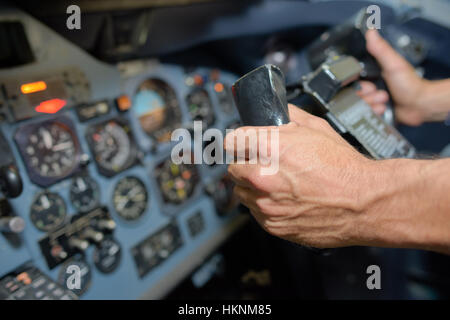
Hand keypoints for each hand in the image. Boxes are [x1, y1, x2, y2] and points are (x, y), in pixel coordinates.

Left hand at [225, 105, 379, 248]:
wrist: (362, 203)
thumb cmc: (343, 167)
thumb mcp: (316, 128)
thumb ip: (289, 117)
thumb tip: (276, 113)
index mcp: (267, 148)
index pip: (230, 141)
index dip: (239, 142)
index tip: (244, 145)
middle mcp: (261, 177)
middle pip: (233, 168)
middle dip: (245, 164)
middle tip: (264, 164)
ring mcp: (265, 204)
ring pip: (241, 192)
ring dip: (252, 187)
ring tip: (277, 184)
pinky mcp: (272, 224)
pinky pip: (255, 212)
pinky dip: (264, 206)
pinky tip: (284, 199)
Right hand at [358, 29, 429, 125]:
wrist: (419, 105)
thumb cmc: (410, 84)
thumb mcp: (393, 64)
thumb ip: (381, 49)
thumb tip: (371, 33)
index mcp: (372, 74)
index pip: (353, 80)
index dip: (357, 84)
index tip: (367, 85)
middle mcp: (371, 87)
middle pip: (355, 95)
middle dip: (366, 96)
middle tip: (378, 92)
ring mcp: (373, 100)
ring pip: (360, 106)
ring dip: (372, 104)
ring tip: (384, 100)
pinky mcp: (375, 111)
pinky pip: (365, 114)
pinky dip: (374, 112)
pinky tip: (383, 108)